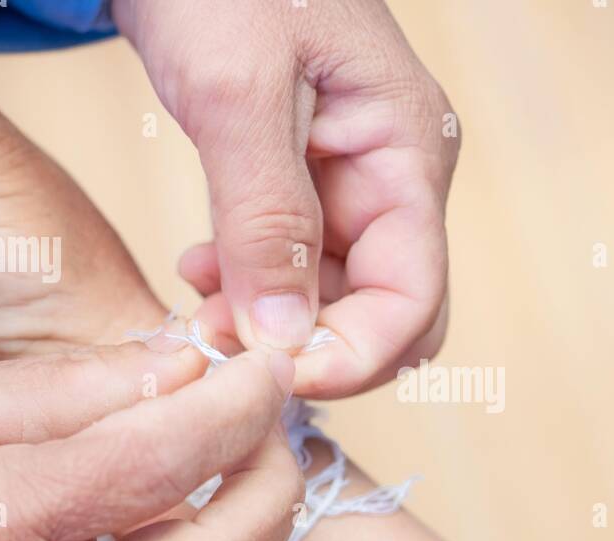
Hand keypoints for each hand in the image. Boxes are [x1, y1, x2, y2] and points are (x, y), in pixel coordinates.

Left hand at [114, 0, 457, 397]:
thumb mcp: (237, 95)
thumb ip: (267, 218)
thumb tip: (287, 336)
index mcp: (407, 150)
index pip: (415, 297)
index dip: (352, 355)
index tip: (271, 373)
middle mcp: (396, 175)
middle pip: (388, 309)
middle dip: (314, 345)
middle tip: (225, 344)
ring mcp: (356, 179)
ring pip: (339, 296)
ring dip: (274, 319)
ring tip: (198, 301)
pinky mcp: (312, 180)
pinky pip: (300, 262)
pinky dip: (255, 284)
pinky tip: (202, 270)